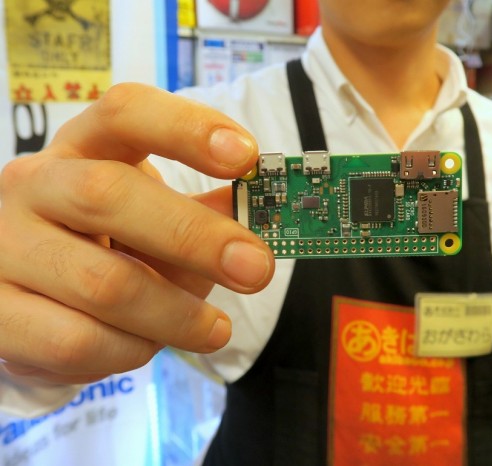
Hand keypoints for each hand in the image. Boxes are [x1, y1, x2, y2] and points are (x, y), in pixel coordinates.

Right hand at [0, 83, 274, 384]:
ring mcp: (3, 246)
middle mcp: (34, 184)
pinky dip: (129, 350)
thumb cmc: (105, 245)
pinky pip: (75, 340)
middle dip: (196, 237)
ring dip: (175, 314)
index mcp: (83, 148)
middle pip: (109, 194)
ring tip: (214, 330)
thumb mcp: (153, 217)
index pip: (125, 113)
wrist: (28, 294)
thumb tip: (262, 213)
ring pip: (101, 283)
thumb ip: (204, 213)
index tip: (246, 157)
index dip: (187, 129)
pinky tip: (148, 345)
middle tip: (256, 269)